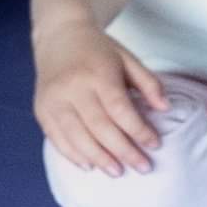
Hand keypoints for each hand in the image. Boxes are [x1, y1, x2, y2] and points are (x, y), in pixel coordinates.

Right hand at [34, 23, 169, 173]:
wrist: (58, 35)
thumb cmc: (98, 49)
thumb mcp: (128, 58)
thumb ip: (149, 83)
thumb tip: (164, 109)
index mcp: (97, 73)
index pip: (119, 109)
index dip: (138, 130)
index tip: (155, 145)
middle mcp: (72, 87)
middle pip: (99, 127)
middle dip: (123, 151)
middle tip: (143, 167)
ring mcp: (53, 99)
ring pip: (76, 136)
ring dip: (98, 158)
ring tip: (117, 172)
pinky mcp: (41, 108)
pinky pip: (56, 137)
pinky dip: (72, 154)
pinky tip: (89, 166)